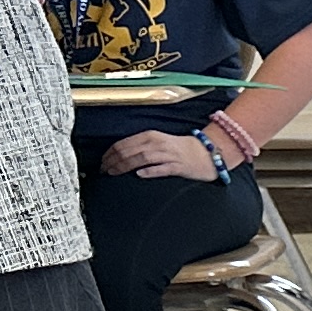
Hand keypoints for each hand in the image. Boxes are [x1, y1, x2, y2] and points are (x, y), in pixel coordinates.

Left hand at [100, 130, 221, 182]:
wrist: (209, 153)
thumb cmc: (182, 150)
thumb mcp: (159, 143)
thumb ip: (141, 147)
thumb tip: (120, 156)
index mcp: (151, 136)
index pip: (124, 143)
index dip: (109, 153)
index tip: (102, 162)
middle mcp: (158, 143)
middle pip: (129, 151)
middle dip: (113, 161)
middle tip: (104, 170)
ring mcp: (169, 155)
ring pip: (141, 158)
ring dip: (125, 166)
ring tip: (114, 173)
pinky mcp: (178, 166)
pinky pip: (161, 168)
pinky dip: (149, 171)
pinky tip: (140, 174)